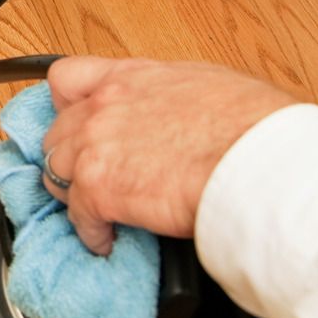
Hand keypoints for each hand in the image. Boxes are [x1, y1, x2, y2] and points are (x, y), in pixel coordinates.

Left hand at [41, 56, 297, 254]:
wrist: (259, 162)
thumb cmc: (254, 125)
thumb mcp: (207, 84)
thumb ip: (169, 95)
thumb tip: (179, 111)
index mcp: (129, 78)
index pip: (67, 79)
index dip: (66, 104)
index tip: (72, 120)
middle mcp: (103, 108)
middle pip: (58, 132)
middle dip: (72, 154)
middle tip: (89, 174)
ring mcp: (95, 148)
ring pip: (58, 172)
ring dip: (75, 192)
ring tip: (94, 209)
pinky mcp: (99, 190)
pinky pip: (78, 215)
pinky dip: (91, 231)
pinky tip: (107, 239)